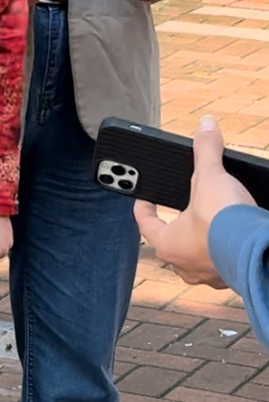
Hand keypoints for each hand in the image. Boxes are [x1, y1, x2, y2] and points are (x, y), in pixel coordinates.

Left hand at [134, 116, 255, 286]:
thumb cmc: (224, 222)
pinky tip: (231, 236)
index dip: (143, 208)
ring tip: (208, 223)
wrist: (259, 252)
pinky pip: (221, 262)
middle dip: (176, 225)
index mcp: (169, 244)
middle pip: (172, 242)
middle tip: (180, 210)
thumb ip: (205, 150)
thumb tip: (205, 124)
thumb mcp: (210, 177)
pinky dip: (223, 248)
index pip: (146, 225)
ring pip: (196, 256)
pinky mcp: (231, 277)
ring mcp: (209, 274)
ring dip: (200, 240)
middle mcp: (185, 265)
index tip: (144, 199)